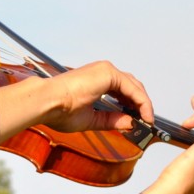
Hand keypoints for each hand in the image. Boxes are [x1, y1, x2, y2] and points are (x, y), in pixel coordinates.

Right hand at [0, 60, 153, 143]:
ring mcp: (106, 70)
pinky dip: (141, 102)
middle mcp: (102, 72)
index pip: (122, 91)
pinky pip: (132, 89)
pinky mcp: (108, 73)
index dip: (133, 106)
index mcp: (96, 81)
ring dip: (143, 104)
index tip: (139, 121)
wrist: (47, 102)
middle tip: (145, 122)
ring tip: (146, 121)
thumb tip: (130, 123)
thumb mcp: (91, 119)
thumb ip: (111, 120)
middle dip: (141, 104)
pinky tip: (144, 116)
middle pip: (131, 87)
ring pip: (134, 87)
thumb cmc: (58, 110)